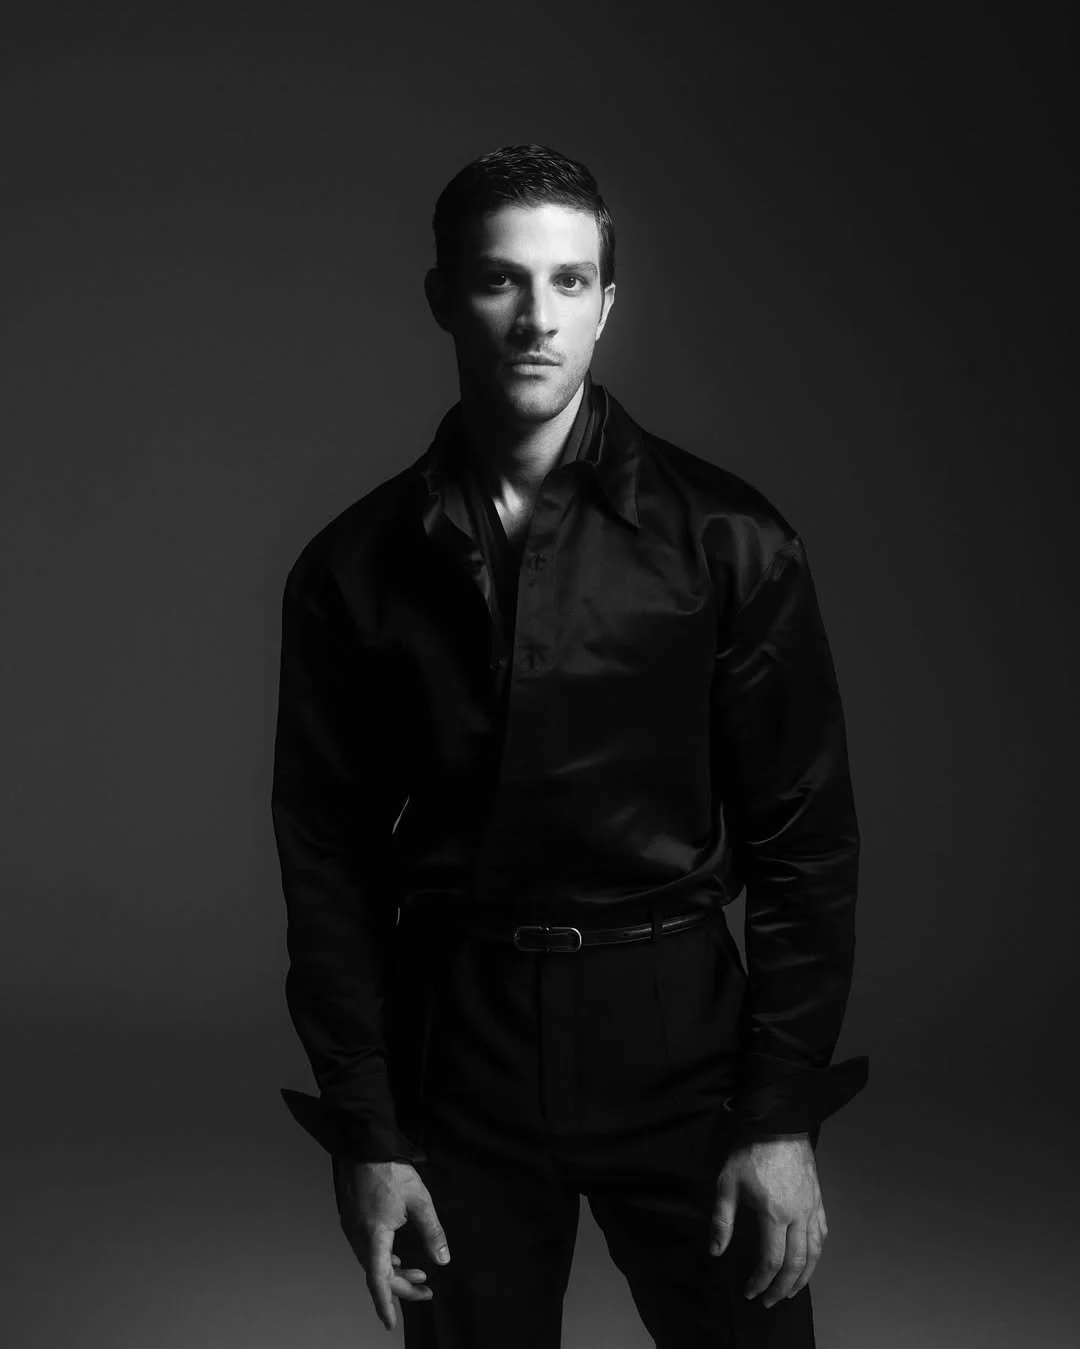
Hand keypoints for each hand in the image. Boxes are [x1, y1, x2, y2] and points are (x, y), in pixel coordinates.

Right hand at [332, 1155, 450, 1332]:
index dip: (386, 1303)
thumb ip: (432, 1232)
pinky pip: (366, 1250)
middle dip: (401, 1287)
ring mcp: (352, 1228)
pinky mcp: (351, 1220)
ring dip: (393, 1272)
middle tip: (426, 1290)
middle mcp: (359, 1236)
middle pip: (377, 1274)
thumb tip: (443, 1260)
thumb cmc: (391, 1169)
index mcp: (374, 1234)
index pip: (378, 1279)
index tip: (391, 1323)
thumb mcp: (420, 1200)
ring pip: (371, 1263)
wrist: (364, 1144)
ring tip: (419, 1273)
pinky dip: (382, 1260)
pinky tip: (396, 1256)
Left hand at [709, 1134, 826, 1307]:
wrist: (779, 1123)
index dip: (761, 1281)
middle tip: (769, 1302)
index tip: (750, 1292)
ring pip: (814, 1253)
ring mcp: (812, 1208)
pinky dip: (816, 1254)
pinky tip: (809, 1261)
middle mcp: (798, 1216)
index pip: (771, 1260)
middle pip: (796, 1263)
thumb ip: (722, 1220)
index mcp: (774, 1214)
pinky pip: (822, 1234)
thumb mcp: (727, 1182)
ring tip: (790, 1292)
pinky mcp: (818, 1199)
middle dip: (782, 1288)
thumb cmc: (750, 1151)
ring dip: (803, 1277)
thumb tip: (716, 1252)